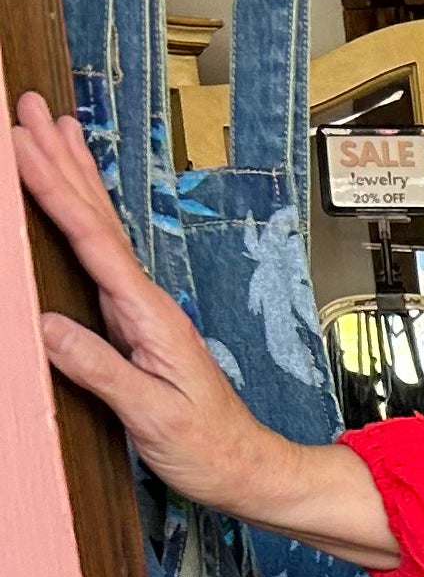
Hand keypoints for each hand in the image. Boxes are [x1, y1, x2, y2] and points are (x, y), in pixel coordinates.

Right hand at [13, 92, 397, 557]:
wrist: (248, 470)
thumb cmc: (208, 449)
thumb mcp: (151, 415)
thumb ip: (100, 368)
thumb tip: (48, 325)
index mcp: (148, 315)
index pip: (92, 238)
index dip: (53, 188)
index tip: (21, 143)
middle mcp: (145, 302)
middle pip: (95, 216)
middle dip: (60, 159)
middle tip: (29, 106)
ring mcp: (140, 311)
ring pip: (99, 228)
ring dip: (73, 176)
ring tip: (51, 127)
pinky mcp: (134, 326)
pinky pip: (99, 257)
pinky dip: (82, 220)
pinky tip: (73, 204)